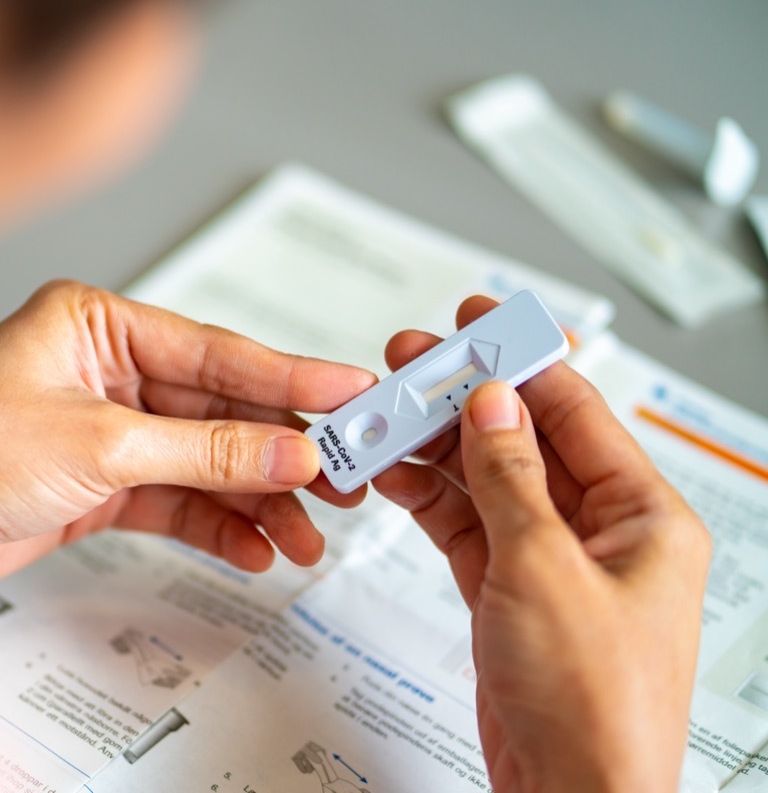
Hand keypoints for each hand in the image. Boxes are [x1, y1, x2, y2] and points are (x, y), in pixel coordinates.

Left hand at [0, 280, 374, 593]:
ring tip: (307, 531)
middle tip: (347, 475)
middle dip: (281, 449)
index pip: (217, 351)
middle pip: (219, 409)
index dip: (292, 377)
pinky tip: (254, 545)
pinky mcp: (96, 484)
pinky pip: (175, 498)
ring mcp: (102, 430)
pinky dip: (215, 523)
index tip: (352, 394)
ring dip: (256, 497)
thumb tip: (288, 449)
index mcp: (97, 324)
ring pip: (203, 460)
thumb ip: (203, 450)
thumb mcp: (97, 446)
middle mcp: (104, 370)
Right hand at [372, 297, 709, 792]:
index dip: (522, 359)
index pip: (576, 410)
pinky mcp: (510, 593)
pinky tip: (393, 473)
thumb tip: (492, 405)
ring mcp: (551, 562)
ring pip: (486, 480)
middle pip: (523, 440)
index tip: (479, 321)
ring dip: (434, 449)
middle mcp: (601, 532)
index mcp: (642, 515)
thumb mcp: (544, 569)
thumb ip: (512, 478)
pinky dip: (427, 498)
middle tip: (410, 365)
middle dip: (463, 400)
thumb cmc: (595, 704)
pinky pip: (466, 525)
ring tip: (384, 417)